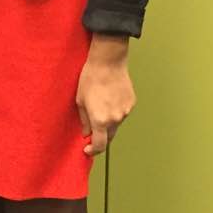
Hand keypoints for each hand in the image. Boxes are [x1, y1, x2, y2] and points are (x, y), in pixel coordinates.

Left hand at [77, 36, 134, 155]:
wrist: (108, 62)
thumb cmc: (91, 79)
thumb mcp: (80, 101)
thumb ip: (84, 120)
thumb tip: (86, 133)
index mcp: (100, 120)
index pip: (100, 145)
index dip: (93, 151)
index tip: (87, 150)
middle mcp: (115, 119)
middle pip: (109, 137)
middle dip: (101, 137)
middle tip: (93, 131)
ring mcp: (125, 111)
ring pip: (116, 124)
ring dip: (109, 122)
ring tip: (101, 106)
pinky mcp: (131, 103)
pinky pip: (122, 113)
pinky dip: (116, 111)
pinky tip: (110, 98)